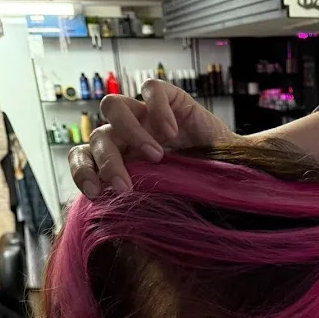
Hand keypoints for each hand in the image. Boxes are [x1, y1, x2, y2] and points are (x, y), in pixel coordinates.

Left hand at [69, 80, 236, 197]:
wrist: (235, 175)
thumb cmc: (199, 192)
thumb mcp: (166, 202)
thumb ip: (141, 206)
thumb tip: (118, 227)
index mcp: (119, 160)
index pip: (83, 156)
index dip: (83, 171)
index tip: (95, 193)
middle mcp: (127, 135)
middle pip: (97, 136)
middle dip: (108, 163)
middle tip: (127, 187)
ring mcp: (146, 115)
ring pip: (112, 106)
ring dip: (129, 132)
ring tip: (156, 157)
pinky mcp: (170, 98)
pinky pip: (151, 90)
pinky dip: (157, 109)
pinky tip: (174, 133)